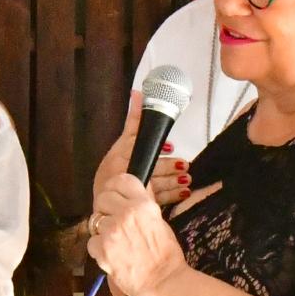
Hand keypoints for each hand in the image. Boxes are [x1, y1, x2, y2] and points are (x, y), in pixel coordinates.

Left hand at [88, 173, 187, 295]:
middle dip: (106, 208)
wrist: (163, 282)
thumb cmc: (165, 255)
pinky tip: (112, 255)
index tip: (116, 196)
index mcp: (143, 204)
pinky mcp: (102, 249)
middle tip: (113, 221)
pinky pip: (91, 242)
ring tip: (116, 242)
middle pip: (102, 197)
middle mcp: (127, 214)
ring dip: (102, 229)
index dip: (116, 188)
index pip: (120, 180)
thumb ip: (140, 206)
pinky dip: (99, 249)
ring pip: (94, 220)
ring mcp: (112, 231)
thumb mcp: (158, 220)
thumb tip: (125, 195)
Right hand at [92, 93, 191, 208]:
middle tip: (184, 165)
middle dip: (167, 167)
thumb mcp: (123, 142)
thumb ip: (133, 120)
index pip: (137, 148)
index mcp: (120, 157)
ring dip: (173, 182)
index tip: (170, 147)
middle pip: (149, 168)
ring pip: (156, 185)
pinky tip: (185, 192)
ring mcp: (134, 189)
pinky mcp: (143, 202)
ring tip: (187, 179)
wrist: (107, 199)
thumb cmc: (114, 168)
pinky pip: (160, 199)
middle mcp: (126, 173)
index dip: (155, 149)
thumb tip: (137, 93)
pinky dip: (174, 195)